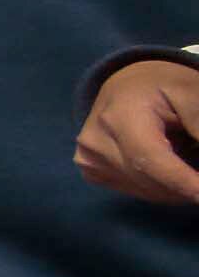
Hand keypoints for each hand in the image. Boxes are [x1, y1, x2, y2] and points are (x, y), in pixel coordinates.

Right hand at [77, 58, 198, 204]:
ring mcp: (88, 158)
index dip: (184, 183)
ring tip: (189, 168)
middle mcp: (95, 141)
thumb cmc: (163, 86)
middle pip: (149, 181)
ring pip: (145, 191)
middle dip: (186, 188)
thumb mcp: (191, 93)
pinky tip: (167, 170)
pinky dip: (159, 188)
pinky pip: (134, 191)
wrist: (126, 85)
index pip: (152, 161)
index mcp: (119, 116)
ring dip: (175, 189)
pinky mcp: (89, 170)